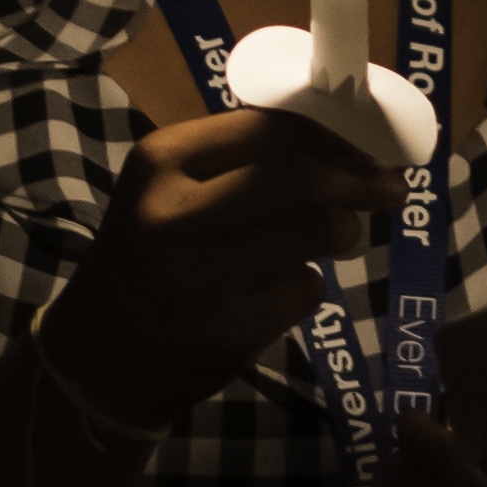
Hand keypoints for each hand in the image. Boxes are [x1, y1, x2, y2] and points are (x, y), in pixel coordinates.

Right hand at [37, 105, 386, 428]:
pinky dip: (308, 284)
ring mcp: (201, 275)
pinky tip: (280, 290)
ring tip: (340, 236)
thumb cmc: (144, 257)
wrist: (97, 358)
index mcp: (160, 161)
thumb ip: (236, 161)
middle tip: (389, 187)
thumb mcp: (166, 192)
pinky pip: (304, 289)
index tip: (369, 142)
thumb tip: (341, 141)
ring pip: (312, 231)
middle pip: (297, 177)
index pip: (268, 128)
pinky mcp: (228, 330)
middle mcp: (174, 213)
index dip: (331, 134)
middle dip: (356, 179)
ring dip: (342, 231)